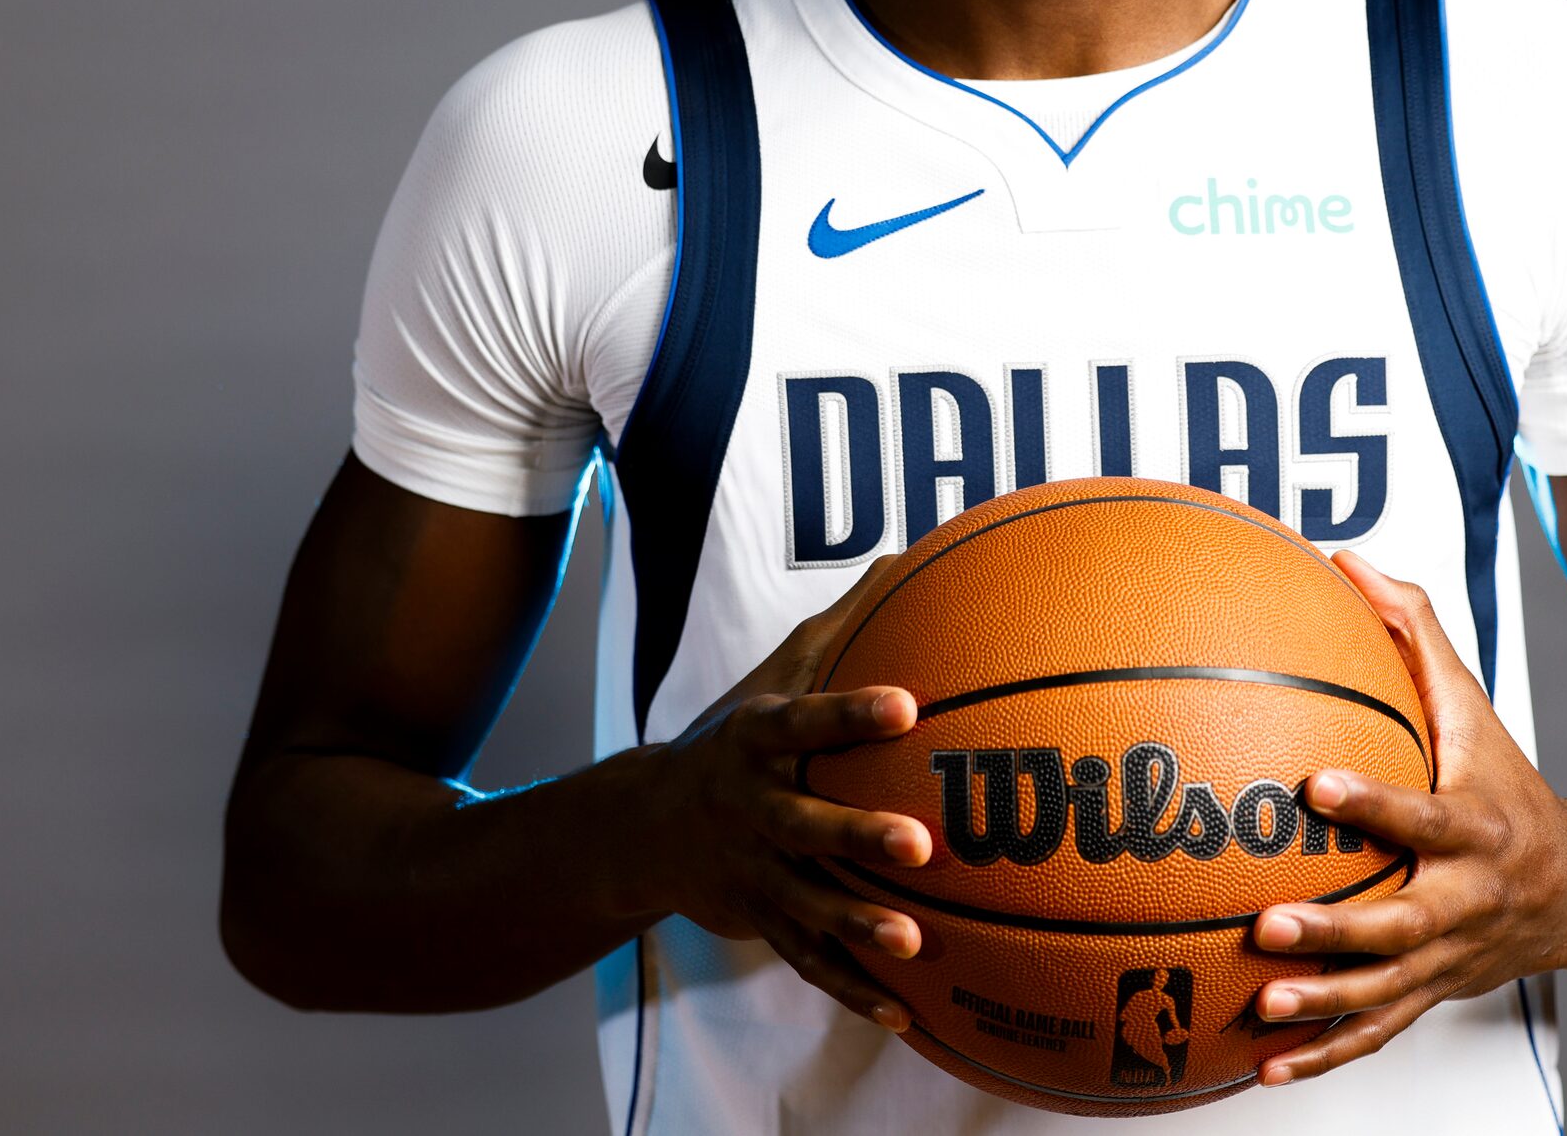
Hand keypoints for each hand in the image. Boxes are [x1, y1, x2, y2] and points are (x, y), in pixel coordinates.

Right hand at [641, 567, 932, 1031]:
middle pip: (803, 823)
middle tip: (920, 842)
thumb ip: (844, 623)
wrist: (646, 824)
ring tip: (915, 942)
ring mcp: (751, 871)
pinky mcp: (759, 921)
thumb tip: (913, 556)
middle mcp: (748, 808)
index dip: (849, 713)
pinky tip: (905, 1010)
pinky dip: (851, 988)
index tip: (908, 705)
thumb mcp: (777, 673)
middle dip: (857, 835)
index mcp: (754, 740)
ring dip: (857, 925)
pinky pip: (807, 960)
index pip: (801, 721)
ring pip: (806, 903)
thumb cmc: (741, 733)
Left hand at [1247, 553, 1566, 1085]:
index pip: (1424, 815)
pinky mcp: (1434, 993)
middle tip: (1268, 921)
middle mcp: (1466, 900)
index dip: (1374, 804)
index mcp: (1476, 827)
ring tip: (1261, 1003)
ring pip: (1387, 991)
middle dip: (1338, 929)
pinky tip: (1267, 1065)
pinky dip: (1327, 1054)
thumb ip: (1412, 633)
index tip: (1314, 787)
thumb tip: (1344, 560)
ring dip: (1324, 1003)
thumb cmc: (1507, 782)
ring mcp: (1450, 957)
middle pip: (1403, 922)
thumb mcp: (1472, 707)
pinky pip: (1379, 1032)